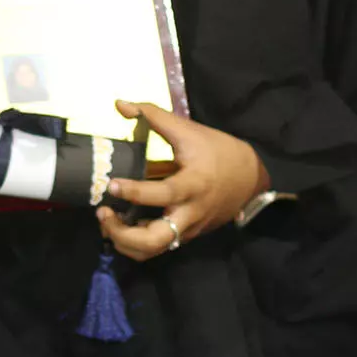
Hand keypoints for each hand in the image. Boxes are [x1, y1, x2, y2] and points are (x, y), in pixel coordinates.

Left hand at [97, 99, 265, 261]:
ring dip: (125, 242)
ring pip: (154, 251)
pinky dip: (137, 242)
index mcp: (193, 184)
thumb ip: (153, 116)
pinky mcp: (188, 235)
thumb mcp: (189, 130)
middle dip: (122, 234)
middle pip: (155, 240)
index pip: (162, 194)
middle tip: (103, 213)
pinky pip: (160, 247)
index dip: (135, 193)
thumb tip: (120, 104)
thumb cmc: (219, 151)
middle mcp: (190, 212)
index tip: (112, 185)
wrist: (252, 178)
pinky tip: (124, 225)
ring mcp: (189, 228)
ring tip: (107, 222)